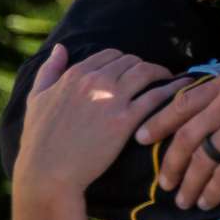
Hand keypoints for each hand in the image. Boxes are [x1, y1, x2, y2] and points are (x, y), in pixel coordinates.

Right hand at [14, 46, 187, 199]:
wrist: (48, 172)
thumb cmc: (40, 140)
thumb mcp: (36, 99)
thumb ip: (49, 70)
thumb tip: (60, 47)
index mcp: (75, 74)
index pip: (111, 54)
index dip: (125, 61)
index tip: (134, 70)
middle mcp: (94, 81)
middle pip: (131, 61)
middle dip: (145, 67)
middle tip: (156, 76)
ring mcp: (111, 99)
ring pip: (146, 72)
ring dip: (162, 73)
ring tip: (172, 80)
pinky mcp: (126, 120)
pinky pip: (157, 96)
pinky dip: (173, 90)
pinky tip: (183, 92)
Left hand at [137, 56, 219, 211]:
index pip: (182, 103)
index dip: (159, 122)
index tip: (143, 137)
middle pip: (185, 136)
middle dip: (170, 162)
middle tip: (163, 179)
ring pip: (200, 161)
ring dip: (187, 184)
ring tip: (183, 199)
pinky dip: (210, 193)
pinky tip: (207, 202)